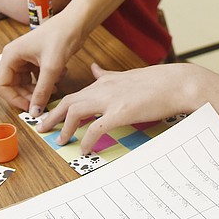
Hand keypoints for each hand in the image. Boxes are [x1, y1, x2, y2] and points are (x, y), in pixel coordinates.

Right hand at [0, 16, 83, 117]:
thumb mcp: (51, 68)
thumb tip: (35, 113)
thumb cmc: (61, 36)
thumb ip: (42, 91)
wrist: (77, 22)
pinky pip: (36, 78)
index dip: (14, 99)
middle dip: (29, 95)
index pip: (1, 85)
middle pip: (13, 86)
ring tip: (55, 88)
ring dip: (40, 90)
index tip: (30, 107)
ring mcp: (26, 58)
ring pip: (26, 84)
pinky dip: (47, 82)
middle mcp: (15, 57)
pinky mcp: (37, 59)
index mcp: (11, 56)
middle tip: (45, 102)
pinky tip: (60, 77)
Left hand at [38, 62, 197, 154]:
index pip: (74, 94)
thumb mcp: (126, 75)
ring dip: (65, 127)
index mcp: (104, 83)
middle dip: (52, 116)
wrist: (176, 83)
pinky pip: (96, 128)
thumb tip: (93, 69)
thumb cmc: (156, 81)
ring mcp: (111, 100)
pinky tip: (85, 149)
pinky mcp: (121, 112)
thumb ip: (107, 75)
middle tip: (41, 129)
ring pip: (76, 111)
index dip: (58, 106)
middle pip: (68, 102)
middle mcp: (103, 89)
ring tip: (61, 141)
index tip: (48, 116)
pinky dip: (87, 139)